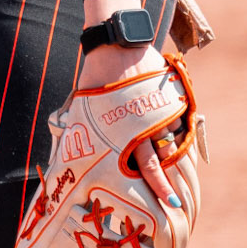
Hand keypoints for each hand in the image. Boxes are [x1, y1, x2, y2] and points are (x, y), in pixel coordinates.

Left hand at [78, 37, 171, 204]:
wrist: (118, 42)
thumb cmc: (96, 77)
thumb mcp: (86, 108)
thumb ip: (85, 132)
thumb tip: (68, 152)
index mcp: (130, 130)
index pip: (150, 168)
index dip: (162, 189)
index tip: (173, 205)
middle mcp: (152, 123)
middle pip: (166, 158)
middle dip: (170, 180)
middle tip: (176, 200)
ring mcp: (166, 109)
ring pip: (173, 140)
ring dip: (169, 151)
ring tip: (166, 161)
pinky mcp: (174, 97)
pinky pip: (178, 121)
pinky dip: (174, 130)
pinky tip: (168, 135)